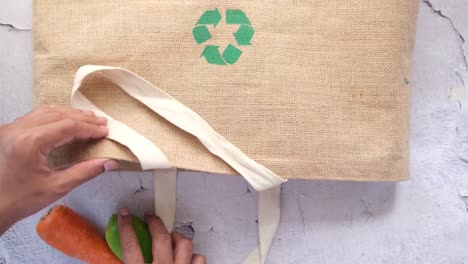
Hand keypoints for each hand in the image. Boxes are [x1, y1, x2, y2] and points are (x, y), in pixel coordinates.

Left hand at [0, 105, 118, 234]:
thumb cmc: (21, 199)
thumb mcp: (57, 187)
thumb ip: (85, 172)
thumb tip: (109, 162)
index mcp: (30, 142)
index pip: (67, 127)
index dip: (89, 128)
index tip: (105, 132)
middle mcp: (19, 130)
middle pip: (57, 114)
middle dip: (82, 118)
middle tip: (101, 123)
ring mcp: (11, 129)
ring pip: (45, 111)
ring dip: (68, 113)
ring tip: (87, 119)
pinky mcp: (8, 132)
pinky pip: (34, 116)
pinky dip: (53, 115)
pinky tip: (64, 120)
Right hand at [118, 209, 205, 263]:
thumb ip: (127, 262)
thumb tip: (113, 257)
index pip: (131, 245)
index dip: (126, 226)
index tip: (124, 214)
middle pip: (161, 237)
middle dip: (155, 223)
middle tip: (150, 218)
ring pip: (184, 244)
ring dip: (177, 238)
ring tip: (171, 238)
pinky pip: (199, 258)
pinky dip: (193, 255)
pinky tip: (186, 257)